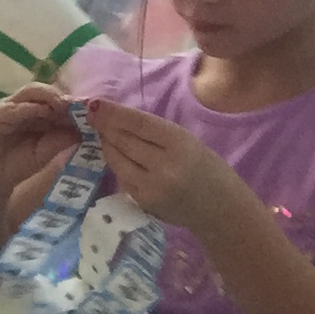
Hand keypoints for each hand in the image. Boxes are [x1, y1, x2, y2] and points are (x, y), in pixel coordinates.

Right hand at [0, 83, 79, 193]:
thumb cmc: (19, 164)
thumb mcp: (46, 153)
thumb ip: (62, 140)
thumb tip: (83, 130)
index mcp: (40, 111)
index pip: (59, 99)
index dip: (74, 103)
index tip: (91, 109)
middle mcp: (25, 105)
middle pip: (47, 91)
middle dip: (63, 97)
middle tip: (79, 105)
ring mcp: (9, 107)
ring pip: (30, 93)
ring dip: (48, 97)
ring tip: (63, 105)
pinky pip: (12, 108)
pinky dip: (28, 108)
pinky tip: (42, 111)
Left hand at [86, 98, 241, 231]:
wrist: (221, 210)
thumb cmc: (208, 169)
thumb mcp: (188, 141)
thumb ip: (155, 132)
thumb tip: (119, 119)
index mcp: (179, 143)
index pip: (138, 123)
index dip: (113, 112)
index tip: (94, 104)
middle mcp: (163, 166)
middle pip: (123, 140)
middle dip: (104, 126)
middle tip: (93, 116)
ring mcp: (150, 187)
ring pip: (117, 160)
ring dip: (107, 145)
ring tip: (102, 134)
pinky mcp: (143, 202)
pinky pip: (122, 177)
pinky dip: (117, 164)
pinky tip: (115, 156)